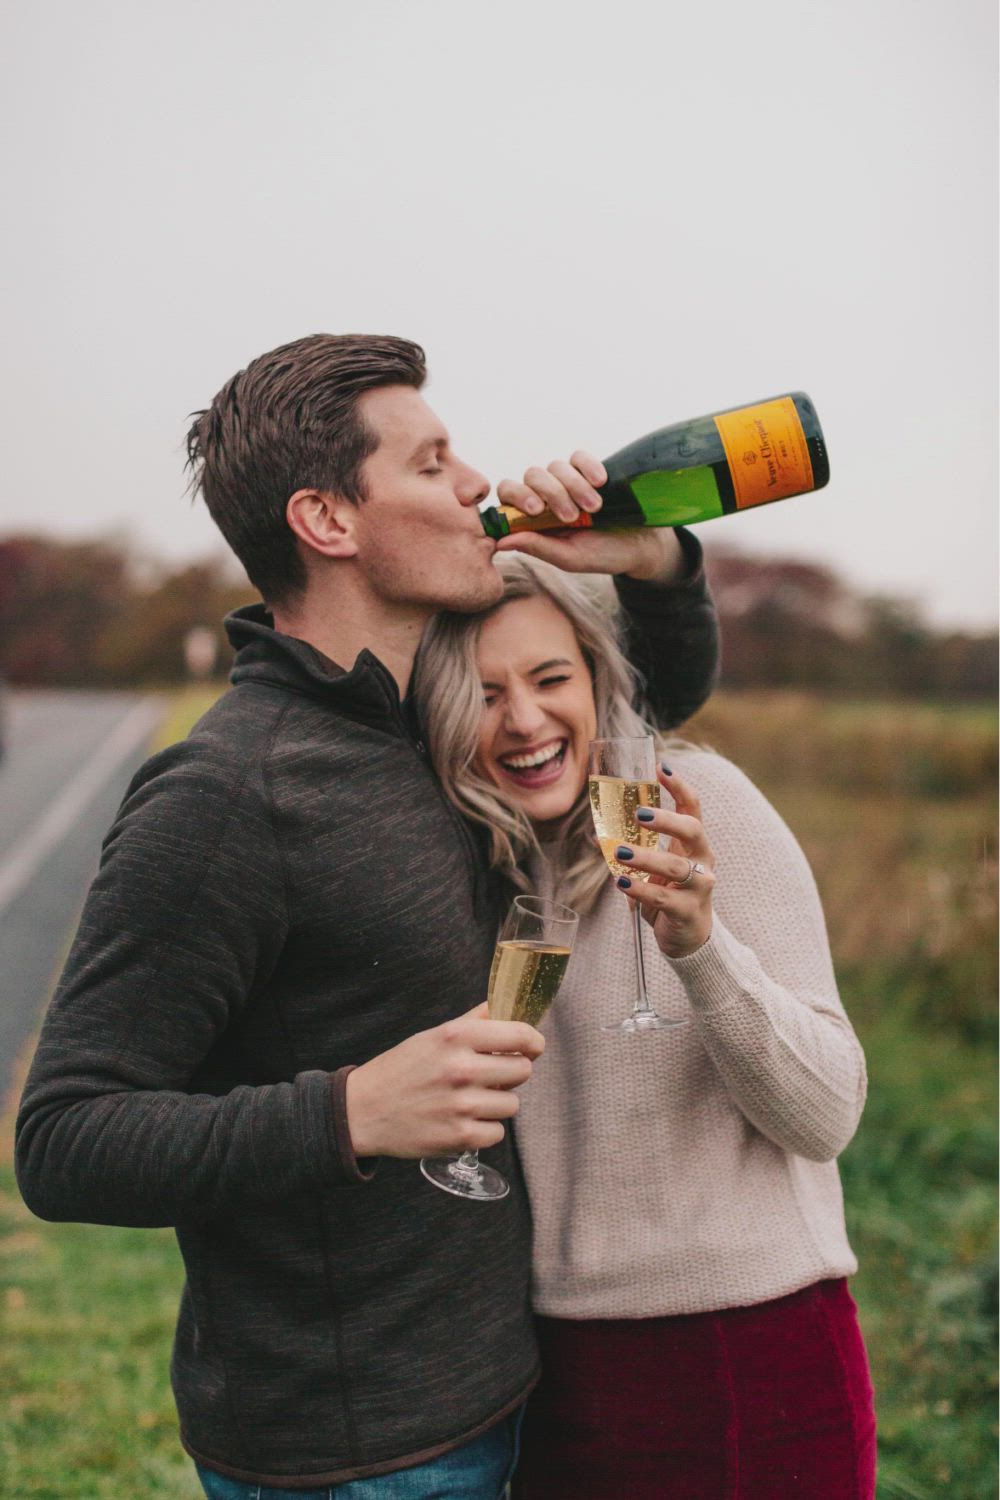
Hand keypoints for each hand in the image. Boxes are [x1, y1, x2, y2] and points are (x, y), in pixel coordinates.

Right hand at [344, 1003, 544, 1158]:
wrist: (363, 1110)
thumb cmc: (401, 1069)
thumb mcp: (433, 1036)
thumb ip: (473, 1021)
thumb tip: (507, 1006)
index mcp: (456, 1037)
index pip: (520, 1035)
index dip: (533, 1041)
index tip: (532, 1046)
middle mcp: (461, 1069)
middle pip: (523, 1070)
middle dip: (512, 1073)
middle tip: (493, 1076)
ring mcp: (461, 1105)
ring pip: (512, 1104)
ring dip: (498, 1103)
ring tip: (472, 1099)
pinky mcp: (459, 1136)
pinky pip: (497, 1133)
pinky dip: (485, 1129)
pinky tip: (464, 1120)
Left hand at [494, 451, 685, 580]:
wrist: (641, 545)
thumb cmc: (603, 555)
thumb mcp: (570, 557)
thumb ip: (537, 547)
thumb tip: (500, 539)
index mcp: (534, 518)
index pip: (509, 493)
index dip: (517, 496)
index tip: (537, 510)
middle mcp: (547, 496)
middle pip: (532, 475)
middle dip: (551, 493)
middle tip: (572, 515)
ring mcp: (568, 481)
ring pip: (556, 466)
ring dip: (574, 486)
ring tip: (595, 508)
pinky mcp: (589, 471)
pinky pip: (578, 457)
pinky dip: (588, 466)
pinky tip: (601, 482)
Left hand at [612, 766, 714, 957]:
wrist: (689, 939)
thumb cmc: (670, 895)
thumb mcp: (655, 868)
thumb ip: (635, 849)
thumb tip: (598, 832)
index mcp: (693, 844)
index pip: (692, 807)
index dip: (679, 786)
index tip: (662, 767)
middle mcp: (702, 860)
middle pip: (692, 829)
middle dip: (666, 819)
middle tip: (639, 814)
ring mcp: (699, 886)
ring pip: (676, 866)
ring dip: (646, 858)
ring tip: (620, 853)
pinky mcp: (688, 912)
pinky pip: (664, 899)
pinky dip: (641, 890)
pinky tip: (622, 883)